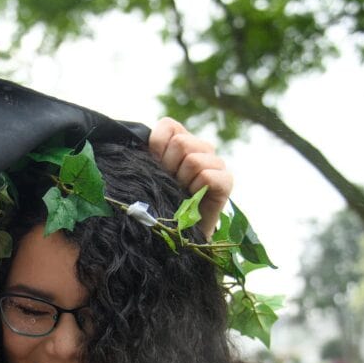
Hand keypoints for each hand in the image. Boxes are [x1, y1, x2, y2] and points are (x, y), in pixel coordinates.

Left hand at [148, 117, 231, 237]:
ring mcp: (216, 163)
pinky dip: (196, 189)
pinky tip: (193, 199)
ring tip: (181, 193)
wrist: (176, 236)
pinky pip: (207, 175)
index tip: (155, 166)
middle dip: (169, 167)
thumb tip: (137, 141)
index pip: (168, 126)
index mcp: (180, 141)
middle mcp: (201, 148)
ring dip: (182, 181)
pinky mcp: (226, 181)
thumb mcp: (148, 175)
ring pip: (193, 159)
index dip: (156, 146)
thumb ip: (146, 155)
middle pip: (181, 142)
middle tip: (169, 184)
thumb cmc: (159, 204)